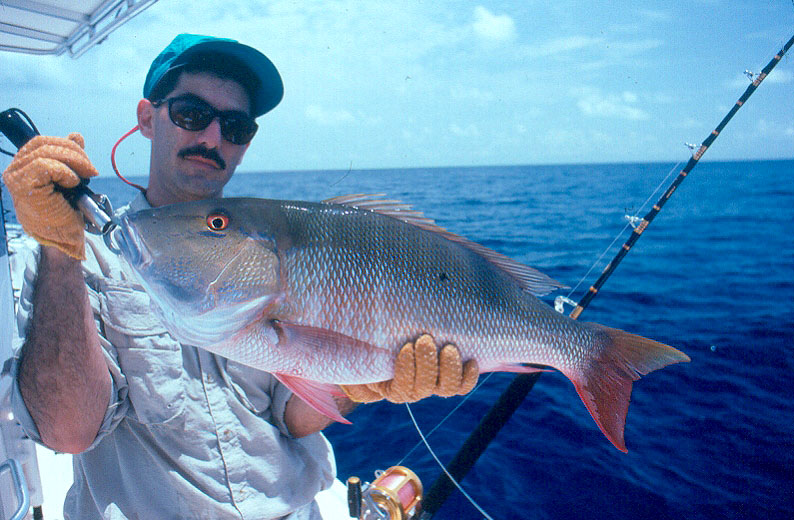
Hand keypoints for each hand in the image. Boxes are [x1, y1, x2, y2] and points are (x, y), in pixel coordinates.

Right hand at [2, 134, 97, 259]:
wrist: (63, 237)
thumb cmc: (64, 212)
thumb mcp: (70, 179)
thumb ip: (69, 157)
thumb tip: (76, 136)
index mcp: (25, 165)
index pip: (43, 142)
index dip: (67, 145)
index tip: (87, 162)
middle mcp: (16, 170)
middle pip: (43, 143)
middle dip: (73, 151)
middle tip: (91, 169)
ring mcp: (17, 177)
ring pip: (45, 152)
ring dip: (73, 160)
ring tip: (87, 175)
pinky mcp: (23, 186)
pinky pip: (44, 165)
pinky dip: (64, 171)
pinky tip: (72, 183)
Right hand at [341, 334, 478, 402]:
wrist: (382, 339)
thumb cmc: (365, 343)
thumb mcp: (353, 349)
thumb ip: (351, 356)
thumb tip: (349, 365)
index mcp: (388, 387)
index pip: (401, 388)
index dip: (406, 371)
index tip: (405, 347)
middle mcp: (412, 389)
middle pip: (424, 388)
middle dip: (426, 364)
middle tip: (425, 339)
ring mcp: (432, 383)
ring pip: (446, 388)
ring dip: (449, 369)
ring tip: (449, 347)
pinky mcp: (448, 375)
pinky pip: (462, 385)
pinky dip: (468, 376)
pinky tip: (470, 361)